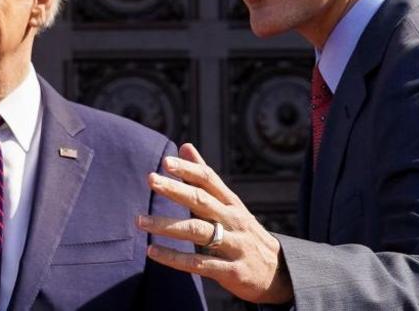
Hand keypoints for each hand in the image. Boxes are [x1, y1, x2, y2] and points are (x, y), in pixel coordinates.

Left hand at [136, 143, 292, 304]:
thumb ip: (205, 178)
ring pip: (196, 232)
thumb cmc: (244, 232)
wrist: (278, 273)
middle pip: (201, 201)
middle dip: (175, 189)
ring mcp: (234, 246)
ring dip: (166, 226)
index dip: (189, 169)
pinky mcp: (231, 271)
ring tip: (140, 221)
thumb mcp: (229, 204)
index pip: (210, 180)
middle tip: (150, 179)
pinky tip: (152, 252)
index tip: (166, 161)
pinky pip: (198, 264)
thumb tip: (184, 145)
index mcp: (232, 203)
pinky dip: (174, 258)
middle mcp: (234, 221)